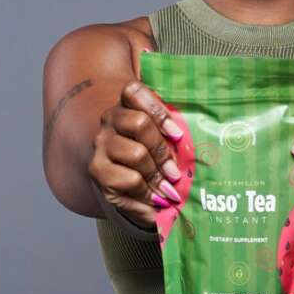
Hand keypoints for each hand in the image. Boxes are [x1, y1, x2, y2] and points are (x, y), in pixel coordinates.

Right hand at [88, 45, 186, 228]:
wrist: (123, 181)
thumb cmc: (151, 156)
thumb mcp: (163, 141)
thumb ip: (172, 136)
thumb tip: (195, 153)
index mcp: (126, 104)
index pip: (134, 92)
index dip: (157, 110)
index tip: (177, 135)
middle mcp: (110, 120)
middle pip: (140, 124)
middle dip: (163, 151)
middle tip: (175, 173)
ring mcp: (101, 145)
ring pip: (137, 154)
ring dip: (157, 177)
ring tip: (169, 191)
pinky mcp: (98, 171)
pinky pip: (130, 181)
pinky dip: (147, 195)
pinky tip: (156, 201)